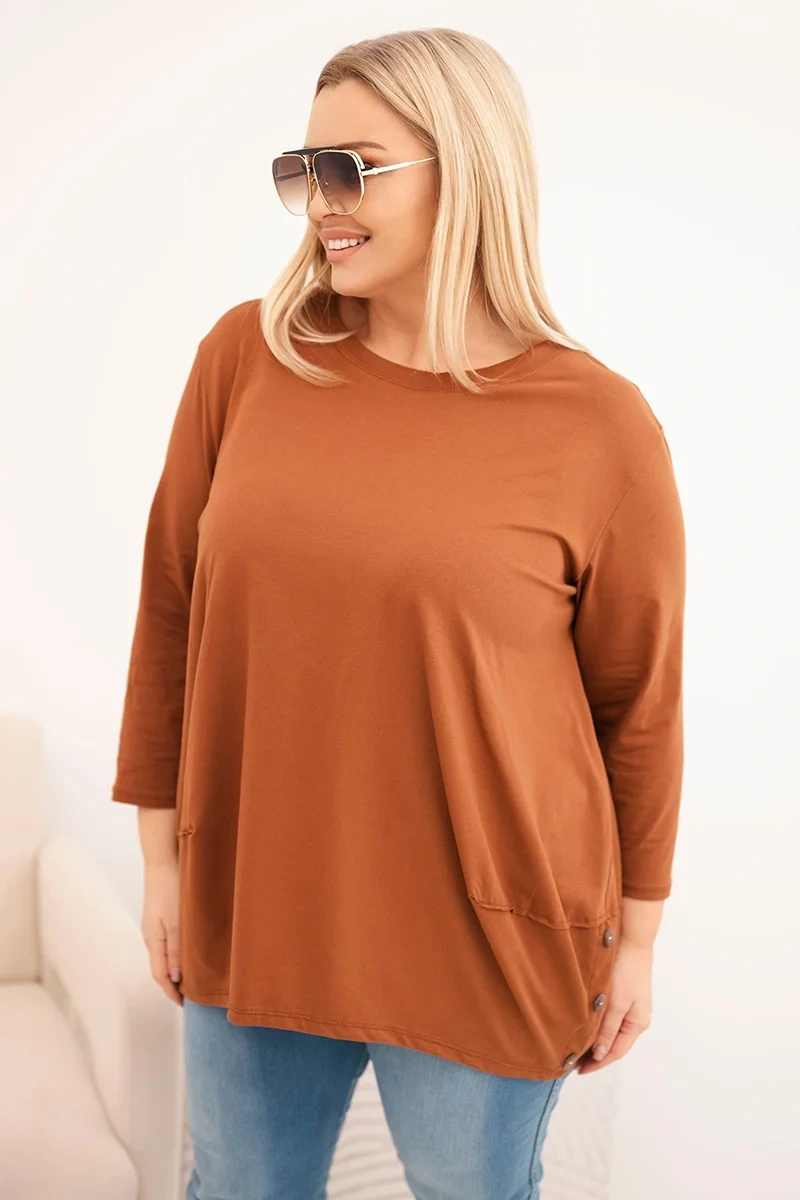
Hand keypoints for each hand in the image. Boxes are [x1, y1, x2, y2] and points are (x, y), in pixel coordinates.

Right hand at [141, 861, 182, 1005]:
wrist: (163, 861)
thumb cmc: (171, 888)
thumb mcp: (177, 921)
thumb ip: (176, 949)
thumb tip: (176, 977)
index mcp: (153, 940)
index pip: (160, 975)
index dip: (171, 992)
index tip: (183, 1004)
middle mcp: (150, 936)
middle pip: (159, 968)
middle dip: (172, 984)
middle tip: (190, 995)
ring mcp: (153, 926)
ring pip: (163, 956)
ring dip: (174, 969)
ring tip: (190, 978)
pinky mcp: (159, 917)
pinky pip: (165, 943)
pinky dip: (174, 955)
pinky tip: (186, 953)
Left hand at [576, 938, 651, 1073]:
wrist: (630, 939)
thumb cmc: (626, 970)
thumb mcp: (616, 1003)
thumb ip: (607, 1030)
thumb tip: (600, 1055)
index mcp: (638, 1023)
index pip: (616, 1051)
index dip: (598, 1063)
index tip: (578, 1070)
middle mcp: (635, 1018)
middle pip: (614, 1043)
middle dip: (595, 1054)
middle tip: (573, 1062)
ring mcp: (630, 1006)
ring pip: (610, 1031)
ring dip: (595, 1040)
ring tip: (575, 1047)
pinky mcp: (622, 995)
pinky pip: (609, 1018)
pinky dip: (596, 1026)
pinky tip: (584, 1025)